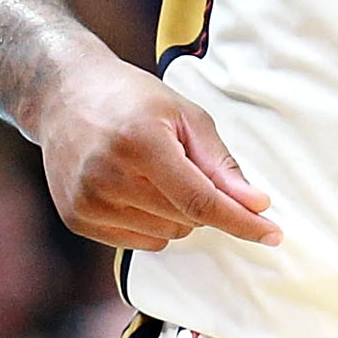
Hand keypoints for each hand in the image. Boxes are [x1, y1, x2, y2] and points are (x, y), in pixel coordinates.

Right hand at [31, 50, 278, 251]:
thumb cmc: (133, 100)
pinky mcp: (77, 217)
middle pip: (187, 219)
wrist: (64, 95)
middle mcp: (109, 177)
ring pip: (167, 236)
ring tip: (154, 172)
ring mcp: (88, 201)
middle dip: (204, 202)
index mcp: (141, 143)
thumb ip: (221, 164)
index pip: (201, 200)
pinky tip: (135, 188)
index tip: (272, 234)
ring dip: (177, 214)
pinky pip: (139, 242)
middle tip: (186, 165)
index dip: (240, 221)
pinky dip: (152, 223)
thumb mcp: (185, 116)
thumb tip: (256, 205)